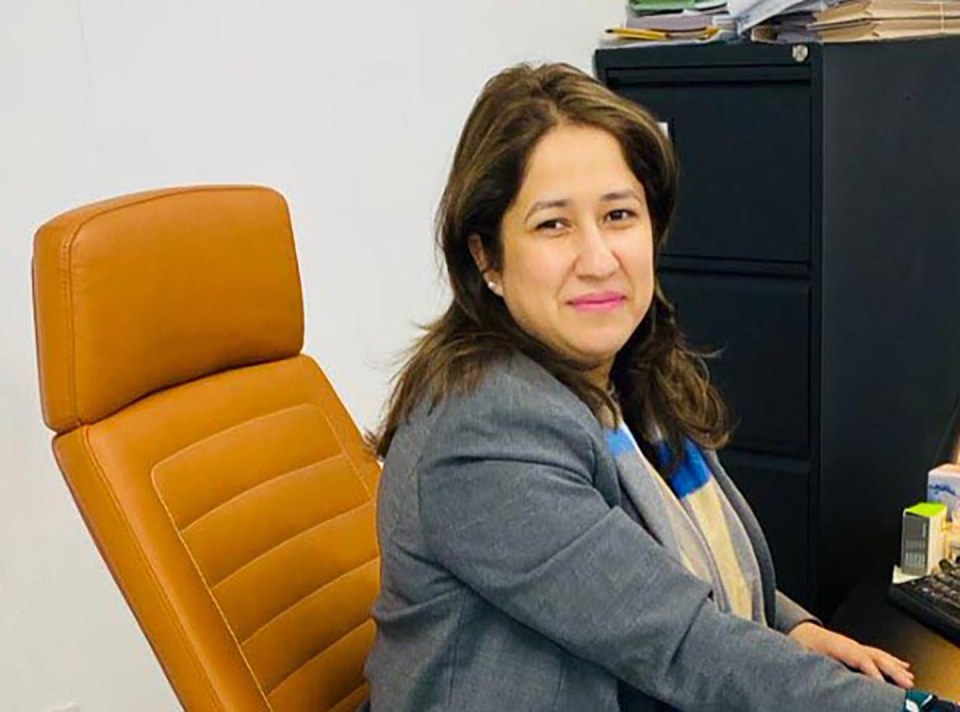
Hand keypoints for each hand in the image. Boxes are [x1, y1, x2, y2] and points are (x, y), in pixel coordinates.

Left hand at [788, 621, 913, 688]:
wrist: (802, 632)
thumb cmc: (805, 645)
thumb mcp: (810, 656)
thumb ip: (824, 668)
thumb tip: (834, 680)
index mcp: (839, 646)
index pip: (861, 659)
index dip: (874, 672)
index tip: (884, 684)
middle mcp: (851, 645)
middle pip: (877, 657)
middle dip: (894, 670)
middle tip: (908, 683)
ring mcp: (856, 646)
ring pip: (880, 655)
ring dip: (896, 667)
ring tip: (910, 679)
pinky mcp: (857, 649)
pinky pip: (879, 654)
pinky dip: (892, 660)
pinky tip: (903, 666)